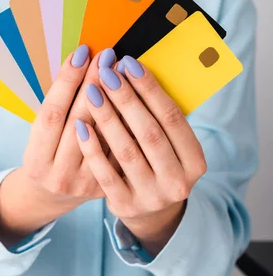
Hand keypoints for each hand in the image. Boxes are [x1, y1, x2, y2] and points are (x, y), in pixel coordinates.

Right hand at [23, 45, 114, 206]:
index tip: (81, 53)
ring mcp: (85, 183)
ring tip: (122, 70)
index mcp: (36, 159)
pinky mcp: (108, 186)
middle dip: (93, 83)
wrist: (55, 196)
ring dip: (115, 99)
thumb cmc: (48, 155)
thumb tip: (81, 62)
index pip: (51, 113)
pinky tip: (135, 97)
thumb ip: (58, 107)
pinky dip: (128, 120)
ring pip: (105, 135)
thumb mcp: (41, 135)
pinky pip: (121, 148)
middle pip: (79, 120)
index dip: (66, 81)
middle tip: (106, 55)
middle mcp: (59, 174)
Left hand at [75, 54, 206, 255]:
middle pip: (149, 133)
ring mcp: (152, 197)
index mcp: (195, 161)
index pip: (172, 117)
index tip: (128, 64)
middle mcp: (178, 182)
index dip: (149, 89)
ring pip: (126, 151)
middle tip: (105, 72)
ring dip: (107, 117)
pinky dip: (92, 147)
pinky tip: (80, 124)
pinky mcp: (126, 205)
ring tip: (91, 91)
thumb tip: (132, 71)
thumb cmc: (157, 163)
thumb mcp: (169, 145)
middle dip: (126, 99)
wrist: (149, 210)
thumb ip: (158, 117)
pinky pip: (105, 173)